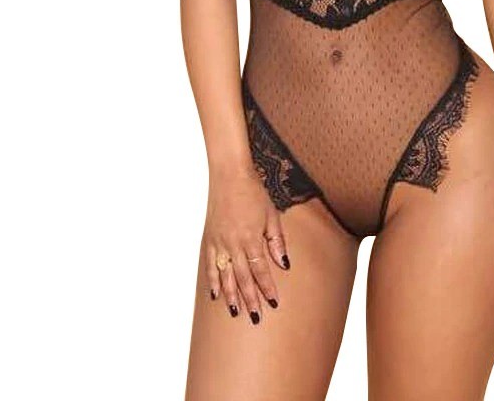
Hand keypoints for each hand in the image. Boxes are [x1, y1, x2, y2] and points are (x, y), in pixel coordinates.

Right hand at [203, 164, 289, 324]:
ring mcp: (219, 243)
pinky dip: (212, 281)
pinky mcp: (209, 239)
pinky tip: (215, 295)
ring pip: (225, 276)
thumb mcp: (272, 214)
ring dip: (231, 296)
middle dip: (250, 299)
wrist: (229, 176)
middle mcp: (233, 244)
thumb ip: (277, 241)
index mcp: (251, 237)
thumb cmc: (253, 192)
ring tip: (236, 312)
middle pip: (242, 278)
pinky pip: (209, 266)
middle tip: (256, 317)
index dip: (267, 287)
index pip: (260, 270)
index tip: (273, 302)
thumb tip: (284, 264)